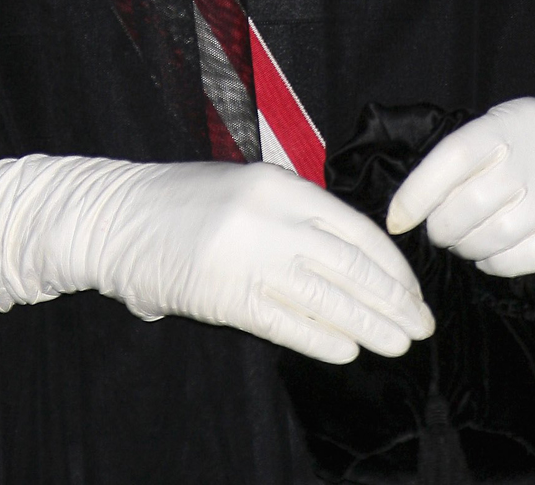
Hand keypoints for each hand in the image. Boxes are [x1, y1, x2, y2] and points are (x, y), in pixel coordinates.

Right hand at [20, 156, 434, 363]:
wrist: (114, 215)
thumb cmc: (182, 205)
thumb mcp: (245, 191)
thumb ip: (292, 217)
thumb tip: (349, 264)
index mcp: (278, 183)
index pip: (353, 227)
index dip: (390, 264)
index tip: (412, 291)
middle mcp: (267, 213)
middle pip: (348, 263)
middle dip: (391, 298)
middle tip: (420, 325)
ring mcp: (244, 252)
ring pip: (323, 294)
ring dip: (367, 323)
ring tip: (398, 343)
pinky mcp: (220, 290)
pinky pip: (282, 320)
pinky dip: (319, 338)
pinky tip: (346, 351)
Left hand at [384, 94, 534, 277]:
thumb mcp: (504, 124)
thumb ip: (466, 152)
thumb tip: (415, 199)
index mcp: (503, 128)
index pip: (448, 161)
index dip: (415, 195)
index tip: (397, 220)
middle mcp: (527, 162)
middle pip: (465, 208)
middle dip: (441, 228)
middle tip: (439, 232)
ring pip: (489, 238)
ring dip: (465, 247)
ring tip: (463, 243)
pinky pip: (518, 261)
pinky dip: (494, 264)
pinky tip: (489, 256)